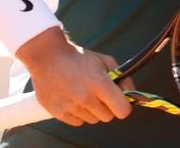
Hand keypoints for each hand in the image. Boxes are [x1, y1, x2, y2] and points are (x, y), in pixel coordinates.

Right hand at [15, 27, 132, 126]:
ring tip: (84, 94)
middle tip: (100, 95)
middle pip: (107, 117)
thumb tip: (131, 92)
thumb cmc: (78, 57)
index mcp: (99, 84)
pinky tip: (74, 99)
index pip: (122, 110)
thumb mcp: (104, 60)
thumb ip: (122, 77)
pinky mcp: (58, 112)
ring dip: (92, 110)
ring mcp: (71, 106)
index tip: (120, 101)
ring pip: (92, 120)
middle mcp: (85, 98)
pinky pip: (77, 122)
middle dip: (107, 107)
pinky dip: (78, 114)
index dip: (124, 106)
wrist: (47, 56)